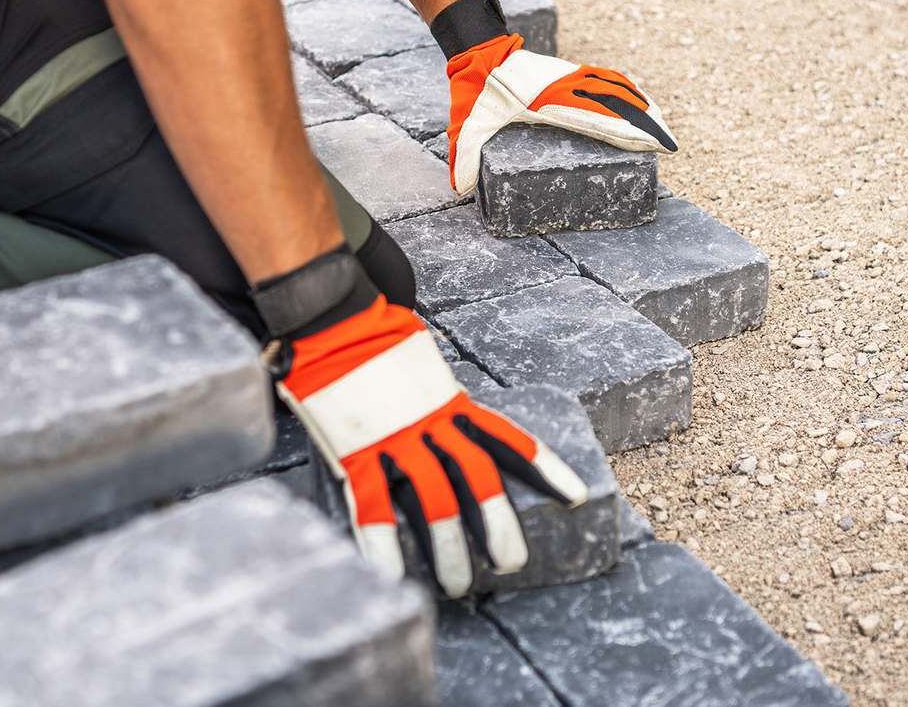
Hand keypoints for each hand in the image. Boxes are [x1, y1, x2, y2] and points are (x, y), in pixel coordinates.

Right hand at [276, 295, 588, 595]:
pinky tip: (392, 574)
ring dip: (449, 548)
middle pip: (477, 477)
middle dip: (498, 523)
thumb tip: (449, 425)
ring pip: (433, 499)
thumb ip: (439, 400)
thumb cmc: (375, 341)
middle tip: (512, 561)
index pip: (508, 439)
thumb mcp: (423, 368)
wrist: (332, 320)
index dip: (544, 469)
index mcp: (451, 402)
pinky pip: (372, 506)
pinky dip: (383, 543)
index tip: (576, 497)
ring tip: (460, 586)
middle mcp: (431, 422)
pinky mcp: (357, 451)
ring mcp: (395, 438)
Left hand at [445, 33, 677, 194]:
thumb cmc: (475, 91)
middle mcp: (568, 89)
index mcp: (552, 104)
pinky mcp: (567, 72)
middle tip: (670, 144)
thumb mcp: (467, 125)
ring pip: (615, 89)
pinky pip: (604, 78)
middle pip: (617, 105)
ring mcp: (570, 78)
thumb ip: (464, 155)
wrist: (478, 51)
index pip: (600, 119)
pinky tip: (636, 97)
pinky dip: (624, 86)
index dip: (629, 132)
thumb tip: (458, 187)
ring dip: (641, 106)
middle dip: (646, 124)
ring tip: (661, 126)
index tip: (653, 144)